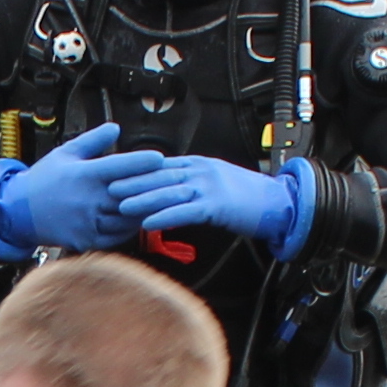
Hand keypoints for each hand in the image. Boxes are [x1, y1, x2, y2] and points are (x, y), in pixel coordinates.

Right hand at [0, 122, 152, 256]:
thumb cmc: (44, 180)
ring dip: (144, 210)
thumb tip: (116, 128)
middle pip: (130, 194)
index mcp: (84, 175)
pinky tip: (138, 219)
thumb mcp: (66, 153)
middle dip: (153, 188)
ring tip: (161, 201)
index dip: (142, 162)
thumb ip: (93, 141)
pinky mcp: (87, 240)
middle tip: (173, 181)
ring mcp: (88, 222)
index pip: (120, 166)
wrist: (19, 212)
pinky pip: (117, 236)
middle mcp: (88, 200)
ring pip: (127, 217)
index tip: (160, 158)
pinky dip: (130, 227)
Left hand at [116, 149, 314, 253]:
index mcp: (200, 164)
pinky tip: (149, 223)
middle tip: (109, 187)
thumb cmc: (247, 198)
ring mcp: (210, 187)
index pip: (163, 165)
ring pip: (170, 192)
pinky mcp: (217, 205)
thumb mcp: (216, 183)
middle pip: (161, 175)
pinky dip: (165, 217)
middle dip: (134, 181)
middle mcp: (202, 171)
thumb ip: (193, 185)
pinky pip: (186, 211)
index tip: (117, 173)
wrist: (277, 204)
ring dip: (144, 199)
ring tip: (121, 205)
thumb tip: (170, 192)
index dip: (138, 171)